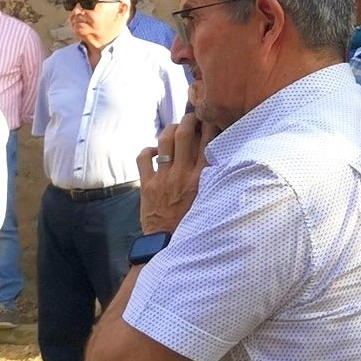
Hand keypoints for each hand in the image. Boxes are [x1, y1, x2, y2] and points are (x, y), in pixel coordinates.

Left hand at [138, 112, 204, 234]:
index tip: (209, 117)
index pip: (208, 141)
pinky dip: (148, 150)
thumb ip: (212, 178)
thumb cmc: (193, 222)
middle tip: (191, 117)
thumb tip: (217, 158)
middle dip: (188, 120)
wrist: (168, 243)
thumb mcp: (209, 199)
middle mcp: (183, 174)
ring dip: (170, 130)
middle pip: (184, 133)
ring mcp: (163, 178)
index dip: (208, 123)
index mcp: (202, 178)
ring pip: (164, 141)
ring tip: (174, 129)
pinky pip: (144, 158)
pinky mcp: (147, 185)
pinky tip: (155, 151)